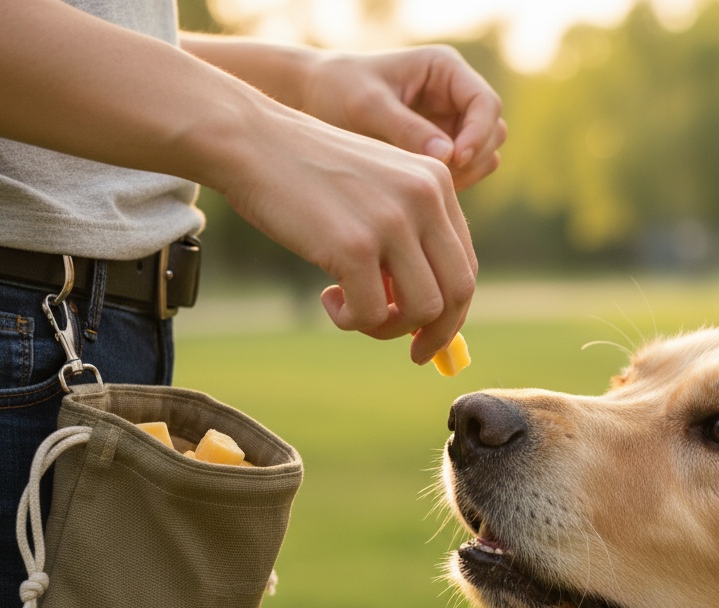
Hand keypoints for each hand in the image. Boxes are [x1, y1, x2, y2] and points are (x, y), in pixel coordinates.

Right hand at [218, 105, 476, 362]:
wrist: (252, 143)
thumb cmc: (310, 174)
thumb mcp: (378, 189)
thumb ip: (410, 236)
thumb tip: (429, 314)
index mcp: (437, 181)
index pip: (465, 264)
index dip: (453, 310)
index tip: (429, 333)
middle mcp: (424, 198)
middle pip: (458, 292)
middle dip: (438, 333)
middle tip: (415, 352)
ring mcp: (391, 222)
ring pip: (422, 310)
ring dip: (389, 328)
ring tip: (354, 312)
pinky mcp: (354, 247)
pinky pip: (372, 314)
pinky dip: (351, 320)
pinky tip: (328, 298)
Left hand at [299, 46, 505, 190]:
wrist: (316, 101)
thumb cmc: (338, 91)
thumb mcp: (367, 106)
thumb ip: (406, 128)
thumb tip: (448, 156)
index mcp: (445, 69)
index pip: (486, 103)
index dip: (477, 134)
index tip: (453, 160)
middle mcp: (455, 95)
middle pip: (492, 132)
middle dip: (472, 158)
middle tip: (437, 180)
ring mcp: (451, 124)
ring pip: (483, 156)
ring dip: (464, 176)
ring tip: (423, 185)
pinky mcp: (441, 149)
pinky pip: (463, 173)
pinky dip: (450, 186)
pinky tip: (418, 192)